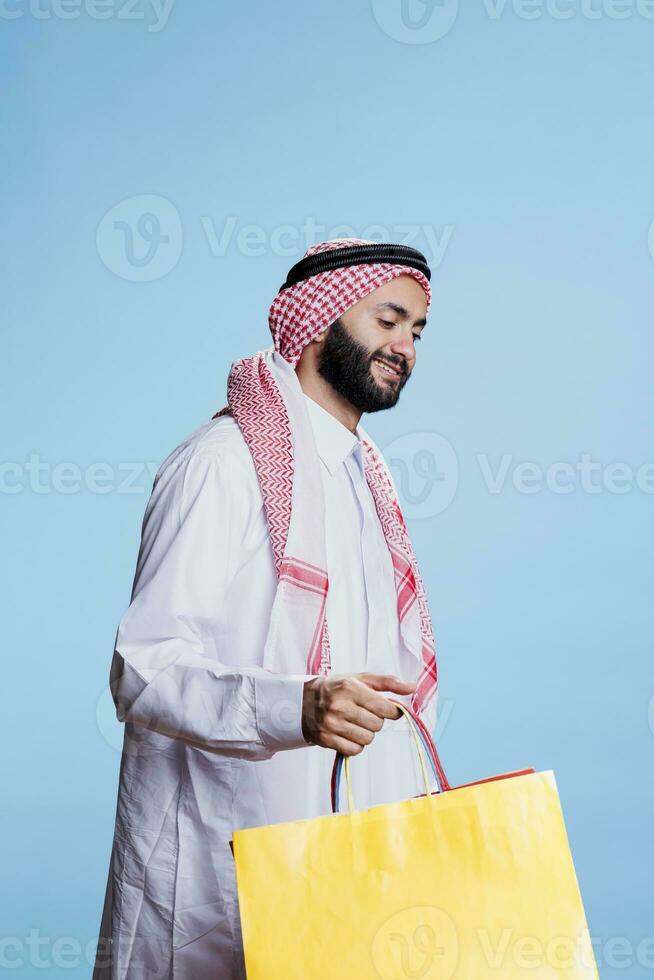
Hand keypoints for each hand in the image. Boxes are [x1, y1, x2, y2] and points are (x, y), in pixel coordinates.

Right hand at [301, 672, 415, 755]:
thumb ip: (387, 682)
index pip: (385, 707)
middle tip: (363, 713)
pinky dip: (355, 744)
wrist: (302, 701)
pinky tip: (347, 733)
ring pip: (367, 739)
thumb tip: (412, 687)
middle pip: (377, 725)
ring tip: (354, 723)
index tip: (387, 709)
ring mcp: (331, 724)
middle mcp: (340, 705)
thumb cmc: (336, 688)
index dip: (391, 710)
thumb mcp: (360, 678)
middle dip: (375, 720)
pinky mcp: (326, 739)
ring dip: (365, 733)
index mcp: (350, 687)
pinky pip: (355, 750)